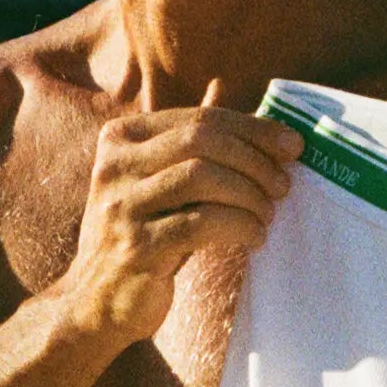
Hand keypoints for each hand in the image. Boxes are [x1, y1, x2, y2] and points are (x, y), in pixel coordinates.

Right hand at [62, 81, 302, 347]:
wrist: (94, 301)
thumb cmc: (139, 233)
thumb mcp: (155, 178)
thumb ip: (185, 137)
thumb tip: (222, 85)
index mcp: (121, 138)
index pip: (200, 119)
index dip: (253, 128)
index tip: (293, 146)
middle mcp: (114, 165)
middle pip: (201, 141)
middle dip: (254, 160)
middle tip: (283, 185)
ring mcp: (120, 206)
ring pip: (202, 178)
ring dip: (250, 194)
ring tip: (269, 213)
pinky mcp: (135, 247)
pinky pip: (200, 223)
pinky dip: (239, 225)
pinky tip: (255, 237)